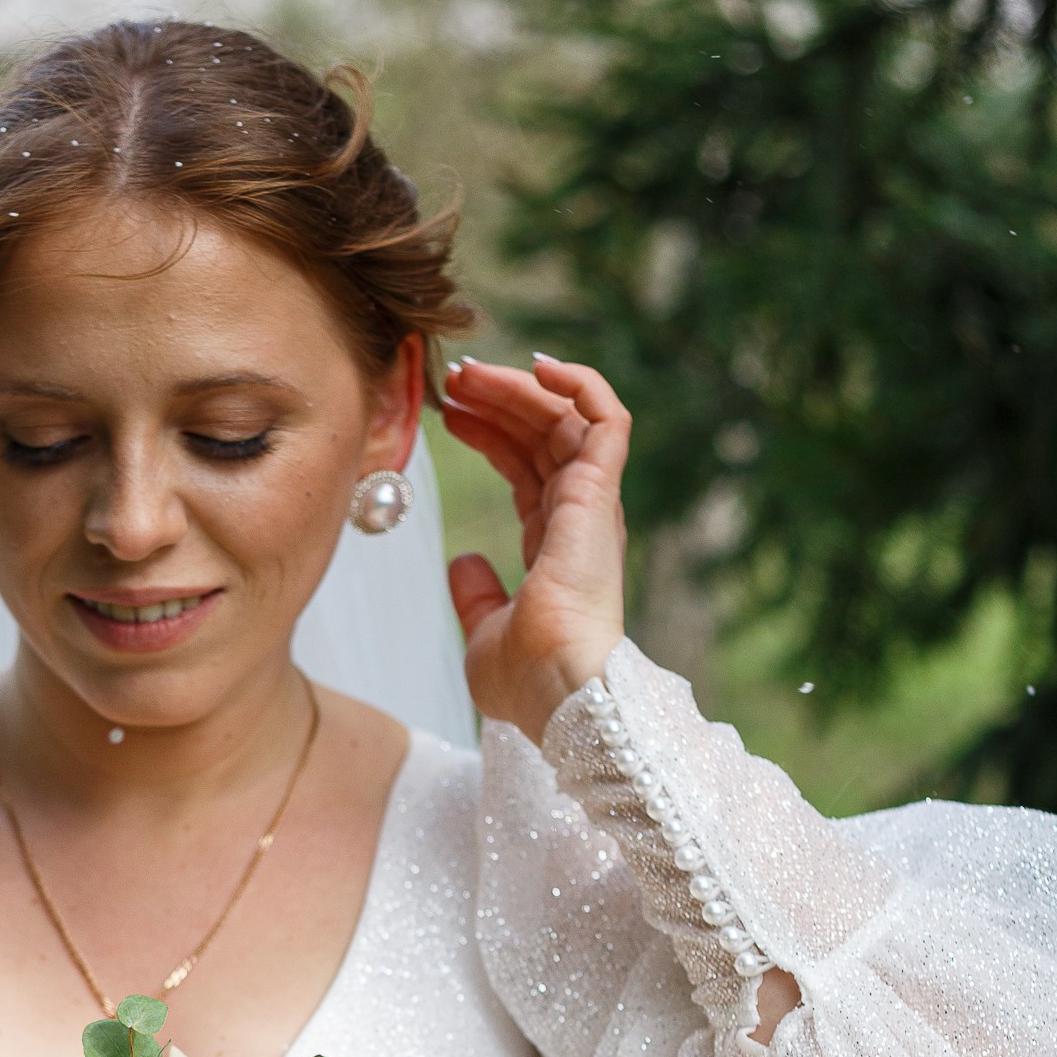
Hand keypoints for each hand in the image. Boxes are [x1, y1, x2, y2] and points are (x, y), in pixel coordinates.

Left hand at [440, 353, 630, 739]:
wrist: (558, 691)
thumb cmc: (528, 681)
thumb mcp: (484, 634)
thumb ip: (477, 597)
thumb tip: (463, 564)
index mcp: (558, 546)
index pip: (528, 470)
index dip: (492, 435)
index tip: (450, 414)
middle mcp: (581, 519)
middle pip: (543, 437)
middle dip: (499, 401)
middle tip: (452, 380)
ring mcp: (594, 505)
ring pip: (566, 420)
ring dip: (520, 387)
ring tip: (469, 372)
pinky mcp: (600, 495)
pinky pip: (606, 419)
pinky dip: (580, 385)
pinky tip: (538, 366)